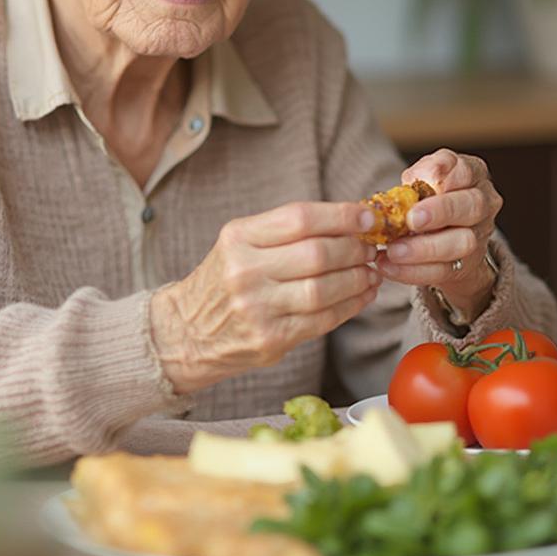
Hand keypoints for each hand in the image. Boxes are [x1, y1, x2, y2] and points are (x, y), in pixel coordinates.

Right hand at [150, 202, 380, 394]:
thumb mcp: (241, 243)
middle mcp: (245, 270)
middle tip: (371, 248)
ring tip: (370, 272)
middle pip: (318, 253)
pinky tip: (361, 296)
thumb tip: (353, 221)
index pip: (299, 218)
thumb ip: (287, 231)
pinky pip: (323, 320)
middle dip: (355, 249)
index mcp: (238, 237)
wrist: (185, 332)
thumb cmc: (223, 280)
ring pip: (325, 288)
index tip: (368, 216)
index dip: (341, 215)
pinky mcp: (271, 340)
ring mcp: (257, 308)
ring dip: (358, 279)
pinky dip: (350, 306)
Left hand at [376, 149, 502, 320]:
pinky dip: (412, 271)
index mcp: (473, 175)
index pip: (467, 169)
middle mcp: (482, 204)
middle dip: (440, 212)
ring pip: (461, 242)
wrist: (441, 237)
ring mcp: (479, 236)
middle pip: (471, 205)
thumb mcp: (422, 178)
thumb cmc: (427, 197)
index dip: (446, 174)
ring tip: (393, 250)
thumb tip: (413, 181)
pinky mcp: (466, 266)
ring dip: (424, 248)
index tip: (424, 180)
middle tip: (411, 219)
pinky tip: (388, 266)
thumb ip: (420, 175)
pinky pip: (443, 271)